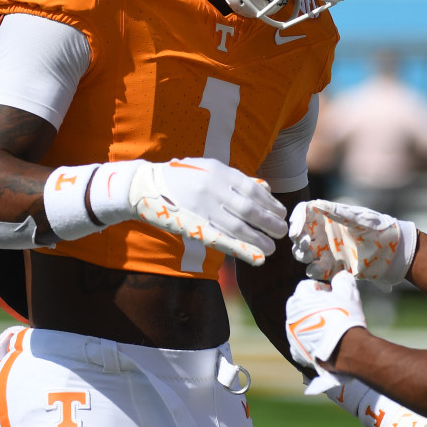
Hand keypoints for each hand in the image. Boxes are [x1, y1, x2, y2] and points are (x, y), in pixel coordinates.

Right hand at [127, 158, 286, 264]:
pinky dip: (241, 250)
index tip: (281, 213)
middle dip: (270, 222)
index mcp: (218, 172)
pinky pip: (222, 240)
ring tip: (272, 247)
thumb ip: (235, 178)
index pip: (253, 190)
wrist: (145, 186)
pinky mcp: (193, 226)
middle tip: (282, 231)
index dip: (271, 204)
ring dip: (260, 239)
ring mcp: (202, 209)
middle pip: (250, 209)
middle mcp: (213, 189)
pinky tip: (256, 258)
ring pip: (239, 227)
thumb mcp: (208, 168)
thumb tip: (264, 189)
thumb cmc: (181, 177)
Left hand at [285, 271, 365, 393]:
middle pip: (300, 304)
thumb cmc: (345, 317)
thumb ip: (342, 280)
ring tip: (327, 327)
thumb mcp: (348, 292)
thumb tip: (340, 277)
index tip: (332, 294)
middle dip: (312, 304)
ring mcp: (292, 334)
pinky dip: (308, 341)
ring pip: (298, 323)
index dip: (321, 288)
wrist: (345, 349)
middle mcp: (291, 315)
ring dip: (309, 322)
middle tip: (329, 309)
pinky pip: (300, 342)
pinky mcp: (296, 351)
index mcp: (301, 298)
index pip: (306, 286)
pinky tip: (321, 342)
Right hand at [289, 200, 416, 289]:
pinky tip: (319, 269)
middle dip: (298, 240)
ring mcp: (327, 250)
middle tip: (305, 245)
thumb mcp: (358, 219)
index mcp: (328, 216)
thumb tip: (317, 203)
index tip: (295, 231)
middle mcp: (324, 233)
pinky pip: (316, 270)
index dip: (296, 220)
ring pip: (304, 253)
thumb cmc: (378, 229)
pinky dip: (314, 270)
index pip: (304, 214)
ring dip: (302, 255)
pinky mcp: (332, 267)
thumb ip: (338, 212)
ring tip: (310, 256)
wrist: (394, 252)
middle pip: (300, 235)